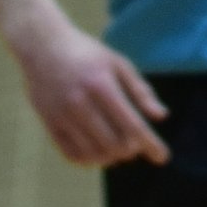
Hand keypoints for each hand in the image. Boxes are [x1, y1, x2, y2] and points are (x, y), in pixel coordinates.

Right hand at [10, 11, 169, 167]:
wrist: (43, 46)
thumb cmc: (87, 54)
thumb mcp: (117, 63)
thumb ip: (140, 90)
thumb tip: (162, 116)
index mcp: (102, 84)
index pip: (131, 124)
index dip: (149, 143)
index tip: (163, 157)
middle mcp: (80, 102)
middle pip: (113, 144)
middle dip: (130, 150)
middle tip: (136, 146)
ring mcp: (62, 115)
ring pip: (93, 153)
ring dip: (112, 157)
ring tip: (119, 150)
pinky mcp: (49, 124)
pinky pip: (72, 154)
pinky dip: (89, 160)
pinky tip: (98, 153)